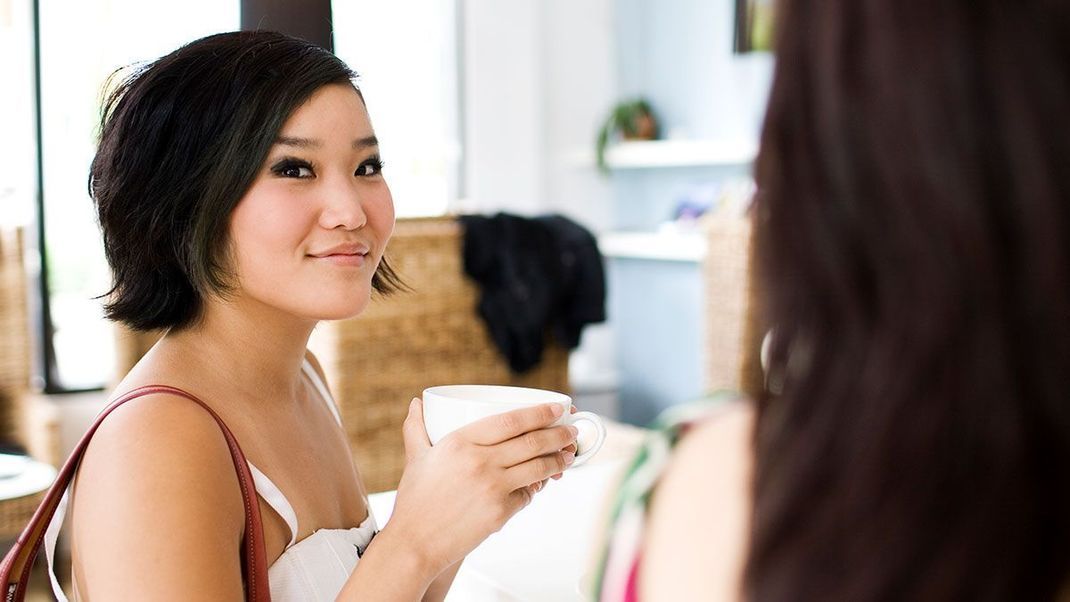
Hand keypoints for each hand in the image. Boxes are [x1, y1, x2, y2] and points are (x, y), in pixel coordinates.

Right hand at [388, 398, 578, 574]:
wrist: (414, 544)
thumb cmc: (415, 502)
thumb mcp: (415, 458)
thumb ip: (416, 427)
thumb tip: (416, 403)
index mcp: (461, 442)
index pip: (511, 420)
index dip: (540, 412)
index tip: (556, 408)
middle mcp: (480, 462)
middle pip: (532, 442)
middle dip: (558, 434)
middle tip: (571, 431)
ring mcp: (493, 488)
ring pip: (538, 467)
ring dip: (558, 459)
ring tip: (568, 454)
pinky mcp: (500, 512)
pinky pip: (528, 495)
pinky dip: (537, 487)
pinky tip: (542, 482)